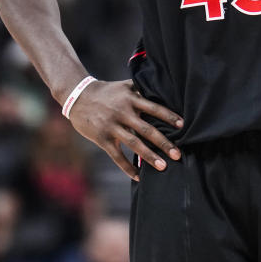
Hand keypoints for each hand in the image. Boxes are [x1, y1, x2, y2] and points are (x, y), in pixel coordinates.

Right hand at [68, 79, 182, 180]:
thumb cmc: (106, 91)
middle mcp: (122, 112)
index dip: (168, 116)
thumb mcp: (124, 85)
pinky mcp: (102, 138)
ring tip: (163, 166)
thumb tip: (164, 90)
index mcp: (130, 98)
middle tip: (178, 154)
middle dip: (163, 142)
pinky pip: (117, 156)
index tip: (183, 125)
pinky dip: (127, 167)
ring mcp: (112, 126)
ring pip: (134, 144)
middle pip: (147, 129)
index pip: (153, 108)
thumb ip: (142, 89)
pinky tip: (138, 176)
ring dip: (149, 156)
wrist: (78, 96)